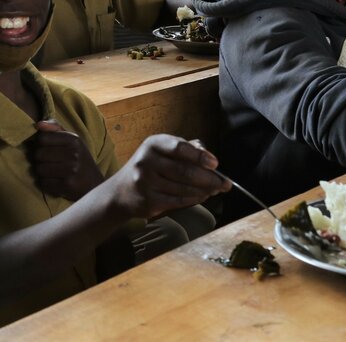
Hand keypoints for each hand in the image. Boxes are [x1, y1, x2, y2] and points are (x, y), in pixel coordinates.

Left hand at [29, 120, 104, 200]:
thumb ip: (56, 129)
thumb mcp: (73, 141)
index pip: (42, 138)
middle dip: (40, 159)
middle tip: (49, 162)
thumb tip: (38, 124)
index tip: (47, 148)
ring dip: (42, 172)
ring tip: (52, 172)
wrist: (95, 184)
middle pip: (39, 154)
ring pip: (39, 169)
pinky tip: (56, 181)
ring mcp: (71, 170)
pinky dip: (46, 183)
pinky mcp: (67, 186)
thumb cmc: (80, 159)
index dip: (41, 144)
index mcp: (74, 140)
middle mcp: (73, 154)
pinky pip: (44, 183)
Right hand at [109, 135, 229, 219]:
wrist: (121, 192)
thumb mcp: (162, 151)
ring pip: (184, 188)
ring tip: (215, 190)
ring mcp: (146, 182)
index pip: (180, 148)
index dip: (200, 156)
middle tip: (224, 183)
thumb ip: (186, 149)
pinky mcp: (149, 201)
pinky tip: (202, 196)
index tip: (215, 164)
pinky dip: (194, 199)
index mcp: (153, 144)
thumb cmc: (149, 167)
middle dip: (209, 179)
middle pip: (185, 171)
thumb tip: (210, 157)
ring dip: (204, 191)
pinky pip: (178, 200)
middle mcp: (147, 161)